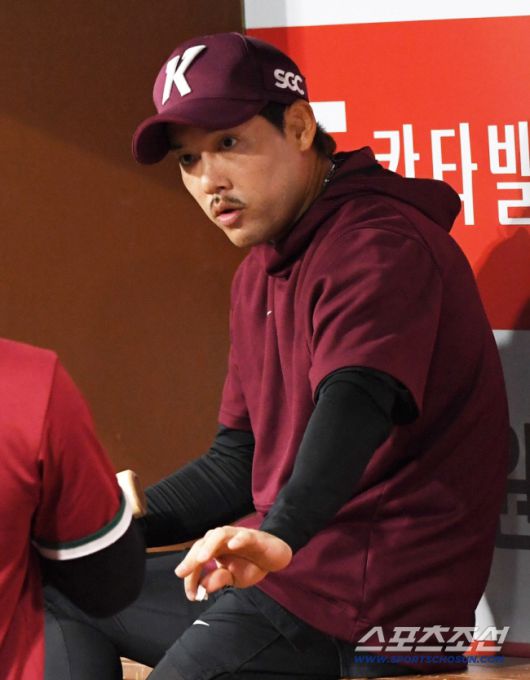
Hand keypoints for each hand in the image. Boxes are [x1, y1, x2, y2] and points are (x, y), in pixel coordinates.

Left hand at [174, 526, 291, 600]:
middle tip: (182, 573)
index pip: (197, 559)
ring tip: (201, 559)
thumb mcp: (234, 578)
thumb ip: (219, 579)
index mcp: (215, 549)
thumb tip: (204, 587)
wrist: (275, 556)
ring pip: (219, 534)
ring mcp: (237, 536)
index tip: (191, 595)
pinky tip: (232, 546)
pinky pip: (244, 536)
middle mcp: (223, 540)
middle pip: (203, 543)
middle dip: (191, 559)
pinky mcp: (253, 537)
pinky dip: (237, 539)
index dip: (191, 576)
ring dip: (209, 546)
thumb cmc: (251, 564)